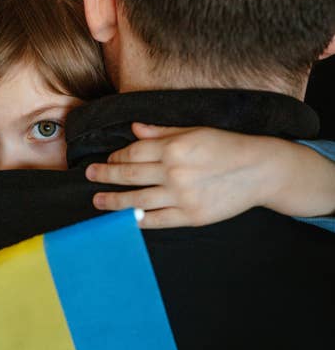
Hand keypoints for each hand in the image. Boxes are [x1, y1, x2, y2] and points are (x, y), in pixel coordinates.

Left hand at [85, 123, 287, 228]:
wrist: (260, 171)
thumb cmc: (226, 147)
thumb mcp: (194, 131)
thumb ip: (161, 132)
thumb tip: (133, 129)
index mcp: (174, 147)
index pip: (134, 152)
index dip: (117, 156)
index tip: (108, 159)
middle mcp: (175, 171)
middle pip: (129, 175)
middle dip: (106, 175)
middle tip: (89, 176)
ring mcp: (182, 196)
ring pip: (137, 200)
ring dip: (113, 201)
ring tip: (97, 201)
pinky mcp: (191, 216)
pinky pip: (157, 220)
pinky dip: (138, 220)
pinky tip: (123, 219)